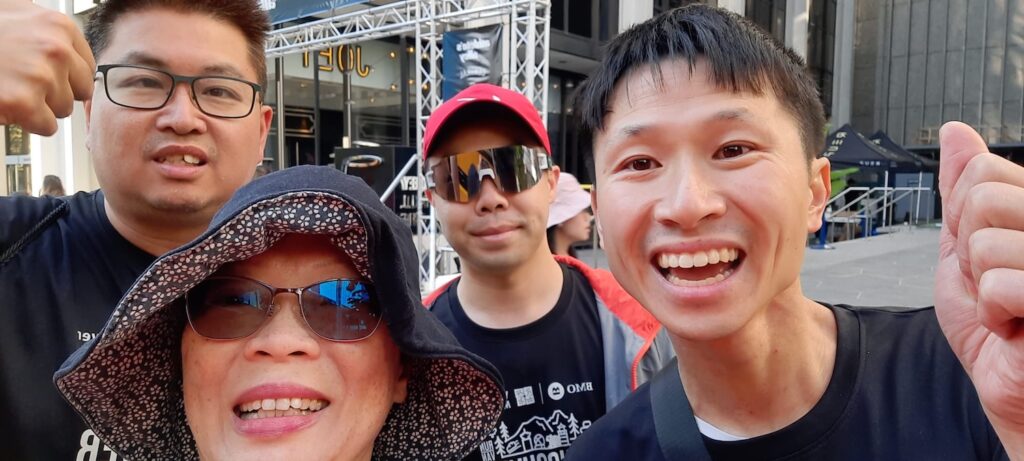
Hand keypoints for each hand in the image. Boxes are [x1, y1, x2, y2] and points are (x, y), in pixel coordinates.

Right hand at [0, 0, 94, 134]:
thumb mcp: (15, 13)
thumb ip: (45, 30)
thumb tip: (69, 51)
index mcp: (58, 26)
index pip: (86, 66)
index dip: (67, 77)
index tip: (51, 77)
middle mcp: (56, 49)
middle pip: (80, 90)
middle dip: (56, 93)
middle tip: (27, 85)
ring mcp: (41, 76)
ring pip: (62, 109)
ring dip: (40, 106)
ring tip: (12, 89)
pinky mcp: (24, 102)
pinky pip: (46, 126)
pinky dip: (29, 122)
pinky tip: (9, 104)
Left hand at [935, 121, 1023, 457]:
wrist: (1018, 393)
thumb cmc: (1001, 330)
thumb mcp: (967, 251)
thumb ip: (964, 192)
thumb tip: (957, 134)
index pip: (982, 173)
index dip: (964, 220)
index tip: (984, 257)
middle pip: (984, 199)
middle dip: (969, 251)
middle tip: (995, 284)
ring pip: (988, 242)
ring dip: (982, 287)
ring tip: (1009, 308)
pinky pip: (1001, 284)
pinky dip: (995, 314)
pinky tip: (1017, 329)